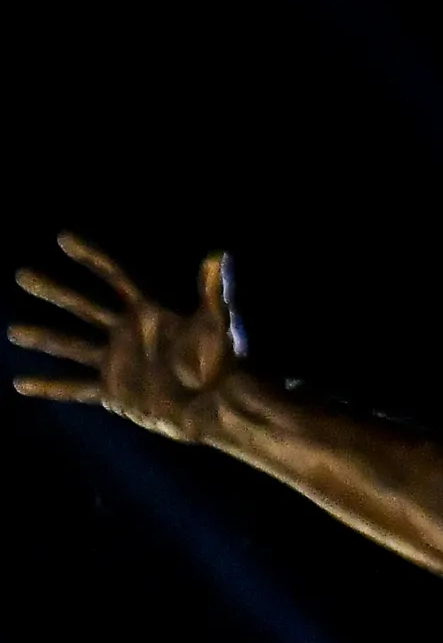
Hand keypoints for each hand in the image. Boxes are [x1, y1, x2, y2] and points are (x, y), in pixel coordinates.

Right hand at [11, 235, 242, 439]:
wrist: (219, 404)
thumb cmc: (222, 362)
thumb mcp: (216, 323)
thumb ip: (212, 290)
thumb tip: (217, 256)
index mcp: (147, 314)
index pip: (113, 279)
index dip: (90, 258)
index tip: (64, 238)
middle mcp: (126, 334)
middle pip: (82, 306)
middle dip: (54, 291)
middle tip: (22, 275)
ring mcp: (117, 362)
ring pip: (70, 345)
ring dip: (42, 337)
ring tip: (13, 331)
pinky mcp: (114, 391)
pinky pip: (74, 388)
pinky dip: (49, 387)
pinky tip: (22, 384)